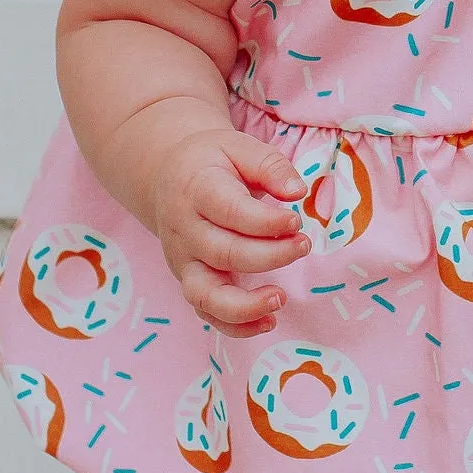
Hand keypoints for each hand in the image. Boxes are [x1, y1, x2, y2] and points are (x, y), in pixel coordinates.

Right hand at [148, 126, 309, 328]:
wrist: (169, 175)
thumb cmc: (212, 162)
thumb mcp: (239, 146)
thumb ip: (270, 165)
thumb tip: (298, 191)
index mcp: (196, 190)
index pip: (229, 211)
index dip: (265, 221)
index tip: (296, 219)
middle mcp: (184, 230)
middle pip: (224, 253)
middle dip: (269, 256)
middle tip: (303, 244)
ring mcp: (183, 261)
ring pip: (206, 294)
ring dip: (245, 305)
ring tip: (280, 298)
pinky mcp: (188, 281)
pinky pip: (207, 312)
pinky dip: (235, 326)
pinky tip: (268, 321)